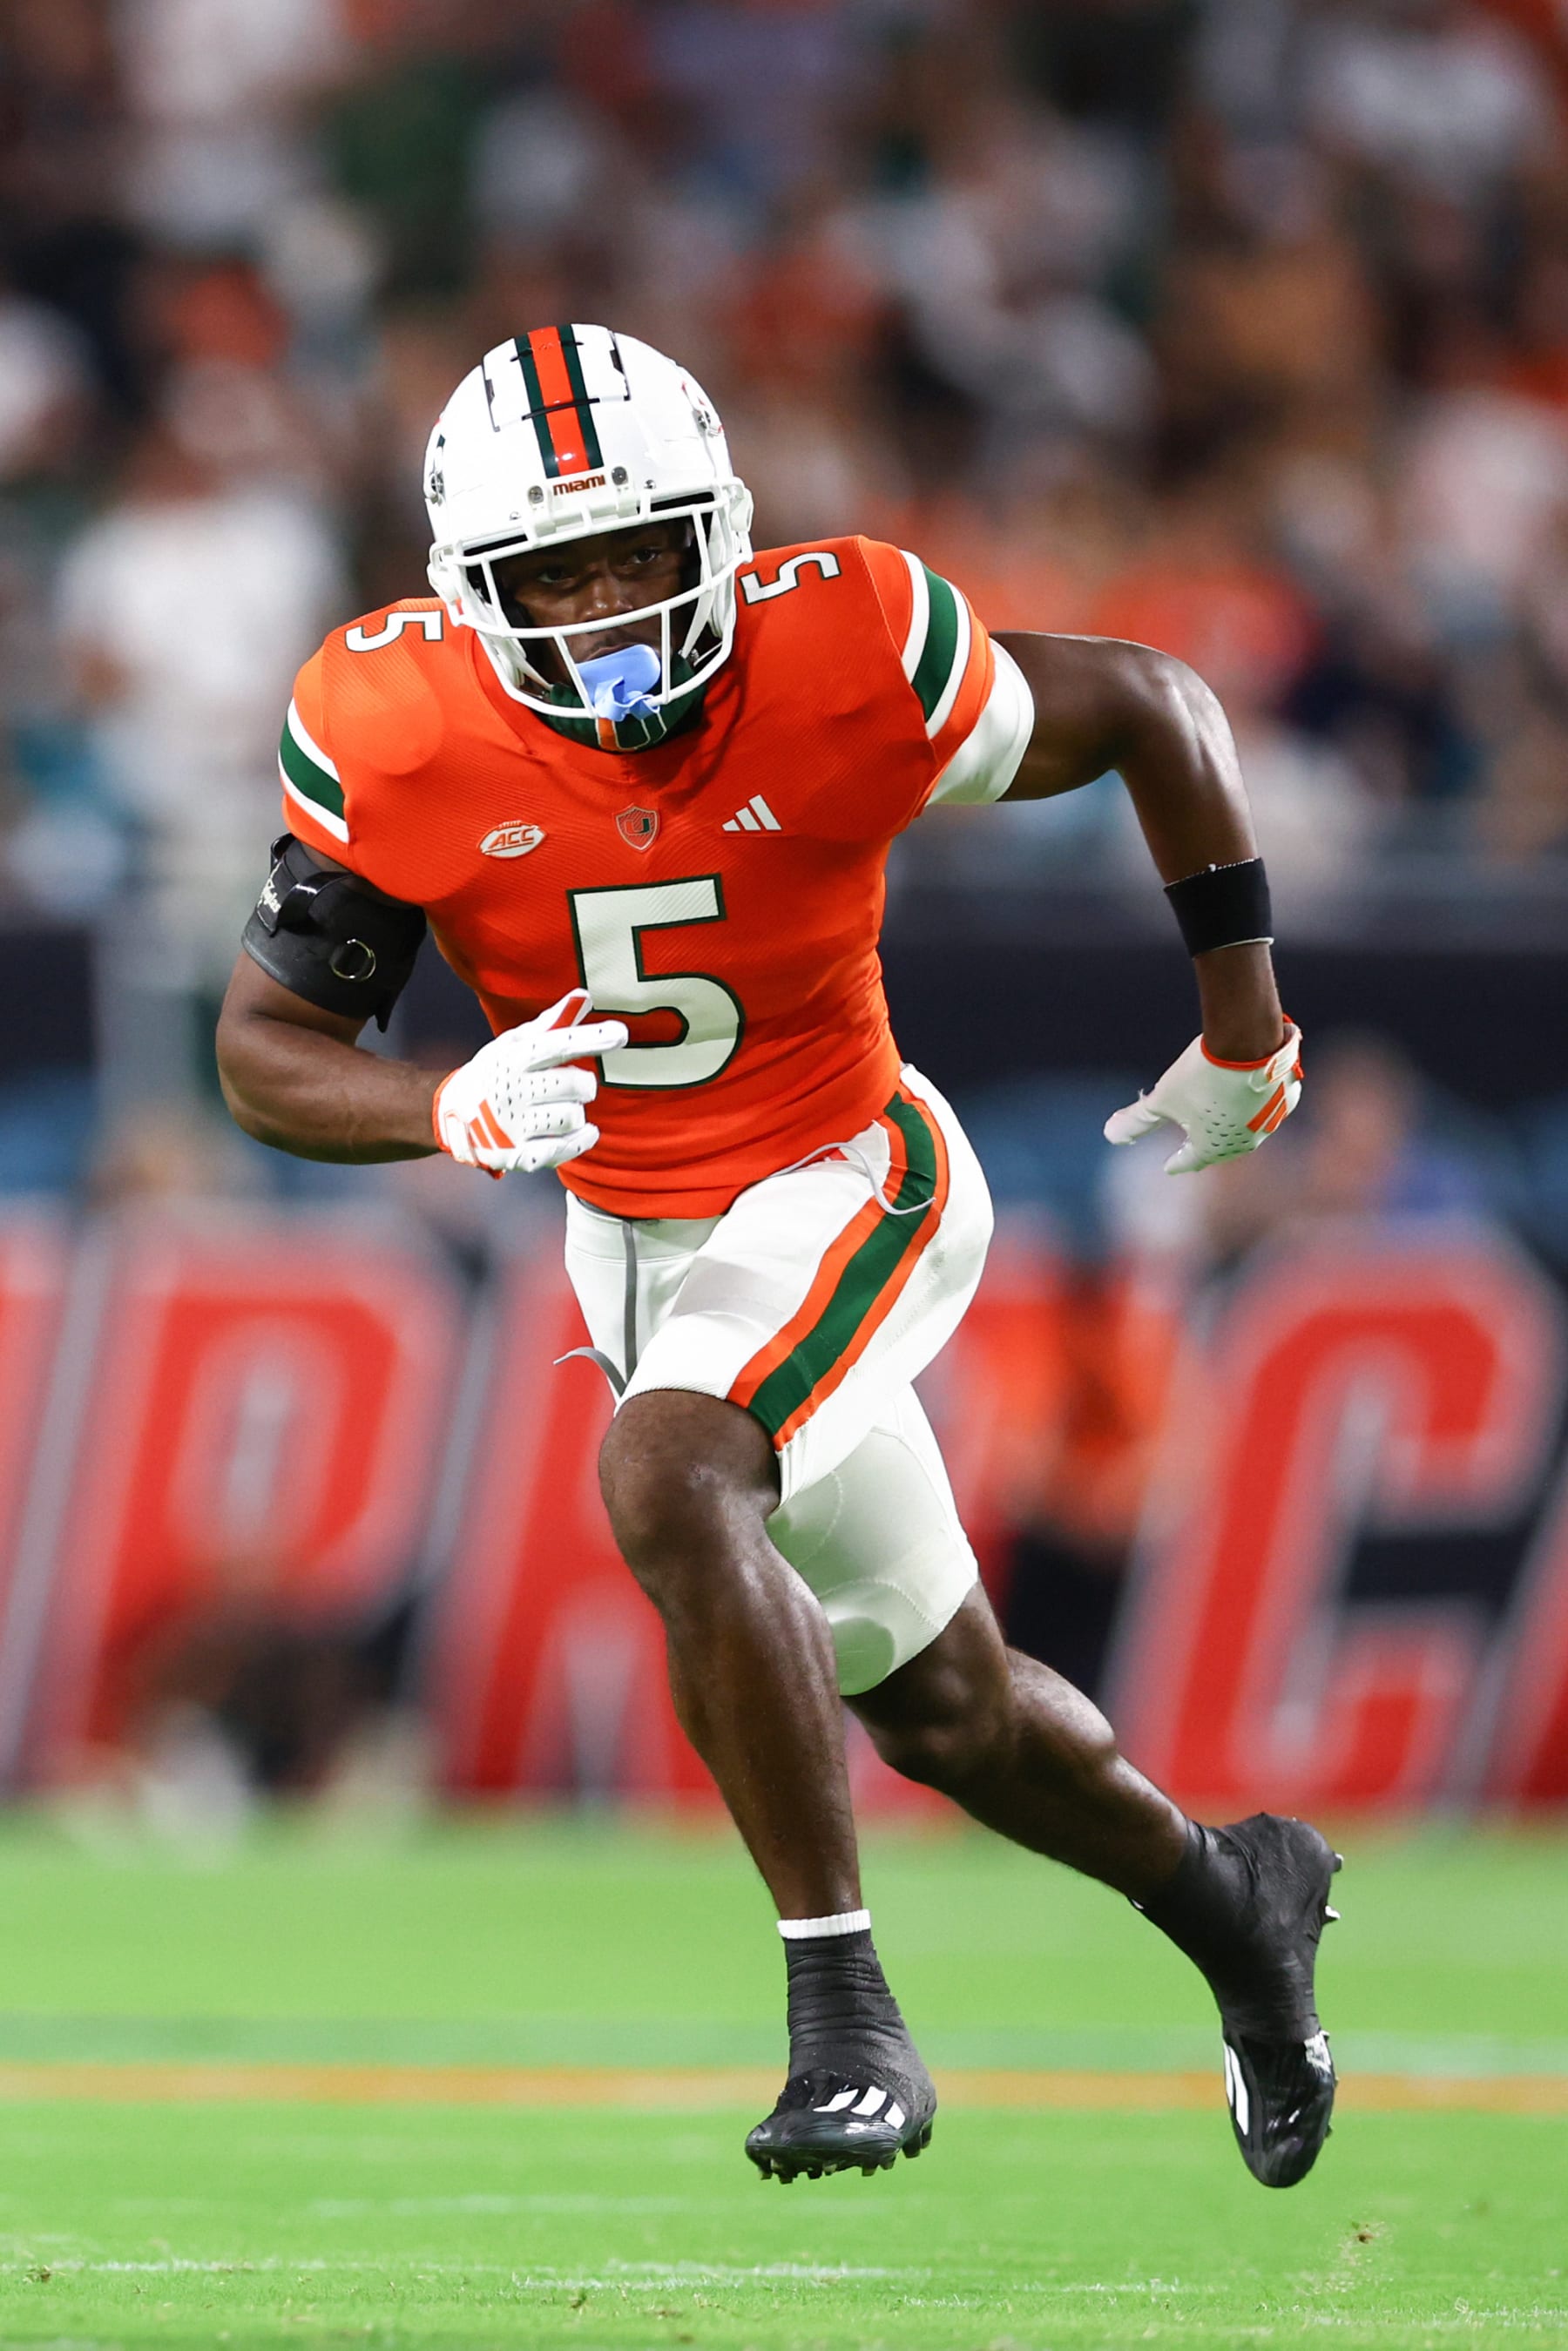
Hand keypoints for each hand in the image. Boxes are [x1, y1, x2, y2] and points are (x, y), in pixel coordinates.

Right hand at [433, 988, 628, 1175]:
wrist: (450, 1115)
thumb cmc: (495, 1072)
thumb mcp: (515, 1043)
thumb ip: (553, 1022)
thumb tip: (585, 996)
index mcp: (512, 1059)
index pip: (557, 1045)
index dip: (591, 1039)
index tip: (621, 1033)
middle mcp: (511, 1092)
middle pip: (575, 1085)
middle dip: (582, 1084)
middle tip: (569, 1084)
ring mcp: (514, 1127)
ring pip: (574, 1117)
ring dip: (575, 1111)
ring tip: (557, 1107)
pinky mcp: (519, 1155)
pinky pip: (567, 1148)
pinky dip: (582, 1139)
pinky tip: (581, 1130)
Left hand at [1104, 1022, 1302, 1174]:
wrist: (1248, 1040)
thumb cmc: (1201, 1074)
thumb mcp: (1162, 1098)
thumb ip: (1138, 1120)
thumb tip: (1110, 1135)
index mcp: (1214, 1148)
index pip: (1191, 1161)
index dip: (1177, 1162)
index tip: (1169, 1168)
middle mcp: (1246, 1141)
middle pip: (1222, 1150)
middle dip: (1207, 1151)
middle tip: (1196, 1151)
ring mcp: (1270, 1121)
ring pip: (1249, 1131)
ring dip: (1235, 1130)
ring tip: (1224, 1127)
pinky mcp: (1287, 1098)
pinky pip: (1270, 1110)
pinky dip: (1258, 1109)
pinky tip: (1253, 1102)